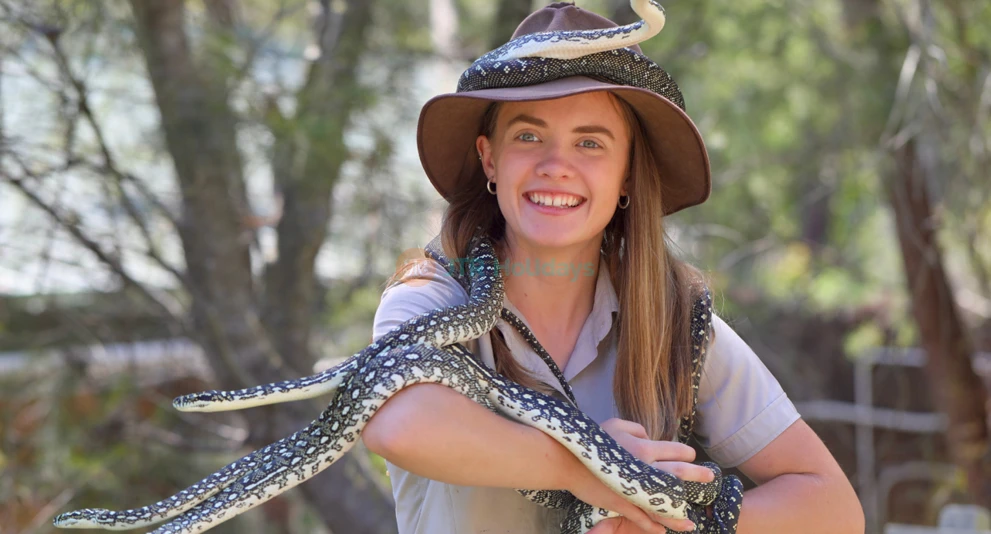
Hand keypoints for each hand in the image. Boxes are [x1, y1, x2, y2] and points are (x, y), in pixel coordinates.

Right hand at [580, 418, 714, 531]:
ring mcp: (636, 490)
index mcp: (644, 448)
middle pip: (679, 474)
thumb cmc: (591, 441)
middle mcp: (645, 469)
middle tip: (710, 478)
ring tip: (691, 524)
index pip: (676, 450)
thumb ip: (637, 429)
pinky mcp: (623, 504)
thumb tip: (650, 437)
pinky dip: (653, 526)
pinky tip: (662, 531)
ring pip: (665, 504)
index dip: (687, 454)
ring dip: (679, 515)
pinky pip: (642, 518)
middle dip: (698, 476)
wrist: (568, 461)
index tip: (693, 458)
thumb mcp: (615, 425)